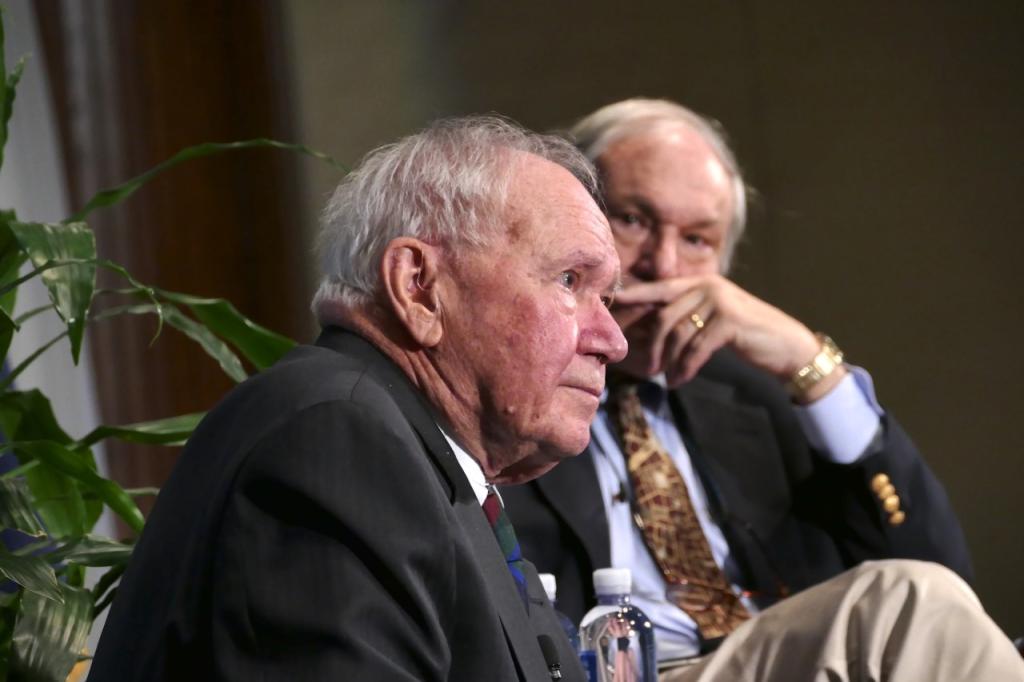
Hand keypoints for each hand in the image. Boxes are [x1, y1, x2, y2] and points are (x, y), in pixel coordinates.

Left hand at [611, 275, 843, 396]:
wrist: (787, 346)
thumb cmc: (746, 336)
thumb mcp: (714, 319)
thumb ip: (688, 316)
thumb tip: (652, 330)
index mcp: (702, 282)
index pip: (661, 288)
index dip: (636, 294)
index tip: (614, 302)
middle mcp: (708, 286)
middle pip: (665, 316)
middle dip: (655, 346)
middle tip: (650, 369)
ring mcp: (720, 300)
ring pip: (679, 334)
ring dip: (671, 362)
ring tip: (669, 379)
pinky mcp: (729, 321)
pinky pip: (696, 348)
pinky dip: (685, 368)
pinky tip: (680, 380)